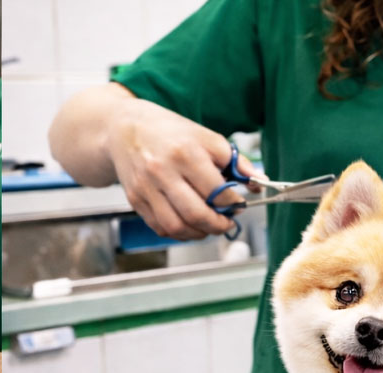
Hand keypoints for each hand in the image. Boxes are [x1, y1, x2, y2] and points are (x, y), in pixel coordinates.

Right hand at [107, 97, 263, 239]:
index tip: (238, 205)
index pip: (217, 191)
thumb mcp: (206, 137)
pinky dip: (179, 232)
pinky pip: (160, 227)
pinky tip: (189, 225)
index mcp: (186, 152)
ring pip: (177, 226)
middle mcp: (163, 171)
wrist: (124, 129)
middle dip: (218, 225)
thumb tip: (258, 182)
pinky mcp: (136, 199)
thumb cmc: (169, 132)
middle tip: (226, 223)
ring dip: (198, 233)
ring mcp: (147, 188)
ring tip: (208, 227)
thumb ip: (234, 161)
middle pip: (196, 213)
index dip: (233, 204)